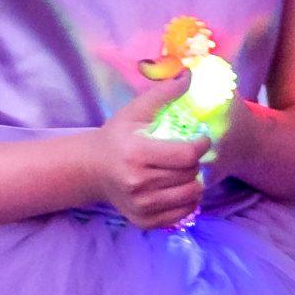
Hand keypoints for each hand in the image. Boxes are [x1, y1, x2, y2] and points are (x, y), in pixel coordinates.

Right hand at [94, 74, 205, 229]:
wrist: (93, 169)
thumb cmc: (118, 136)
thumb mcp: (136, 111)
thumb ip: (163, 93)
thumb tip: (189, 74)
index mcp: (136, 154)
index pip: (186, 155)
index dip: (202, 144)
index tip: (201, 138)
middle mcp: (137, 183)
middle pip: (190, 175)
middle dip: (196, 162)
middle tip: (190, 154)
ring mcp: (140, 205)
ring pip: (190, 196)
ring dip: (195, 182)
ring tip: (187, 171)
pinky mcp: (143, 220)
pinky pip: (182, 214)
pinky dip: (188, 201)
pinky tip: (180, 188)